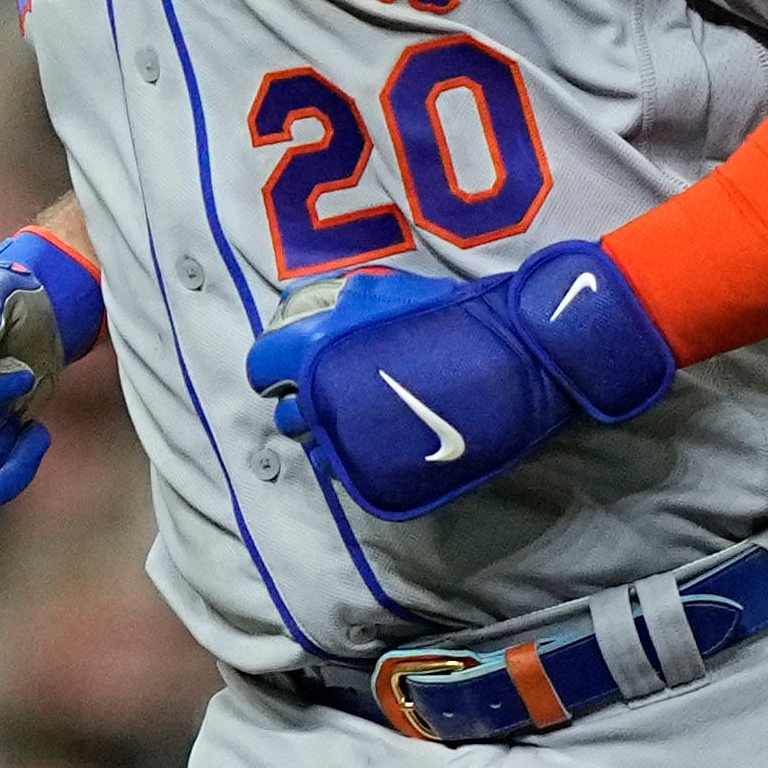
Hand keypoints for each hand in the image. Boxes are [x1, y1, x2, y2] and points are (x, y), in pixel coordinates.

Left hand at [247, 240, 674, 521]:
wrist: (506, 362)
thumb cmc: (453, 319)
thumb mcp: (389, 294)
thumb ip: (348, 311)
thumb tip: (329, 313)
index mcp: (313, 346)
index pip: (262, 367)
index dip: (278, 370)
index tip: (299, 371)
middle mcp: (317, 394)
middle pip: (287, 413)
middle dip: (307, 405)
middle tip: (342, 396)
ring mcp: (344, 437)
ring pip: (314, 446)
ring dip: (331, 435)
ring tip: (367, 422)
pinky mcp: (373, 471)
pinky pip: (345, 472)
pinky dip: (356, 461)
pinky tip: (383, 443)